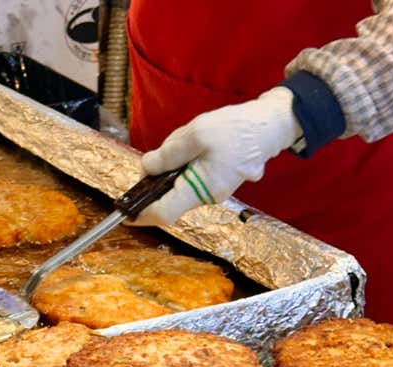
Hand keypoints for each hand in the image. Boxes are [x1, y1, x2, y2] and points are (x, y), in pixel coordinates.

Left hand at [127, 87, 301, 226]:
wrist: (268, 126)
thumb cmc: (235, 129)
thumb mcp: (195, 134)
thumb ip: (167, 154)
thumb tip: (146, 169)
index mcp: (201, 189)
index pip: (164, 213)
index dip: (142, 214)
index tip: (124, 212)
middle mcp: (207, 197)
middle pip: (168, 199)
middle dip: (158, 179)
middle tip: (163, 152)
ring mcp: (213, 192)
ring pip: (178, 187)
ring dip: (173, 168)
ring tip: (187, 142)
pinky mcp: (216, 183)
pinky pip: (190, 180)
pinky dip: (183, 166)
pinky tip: (195, 146)